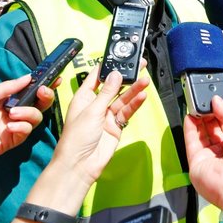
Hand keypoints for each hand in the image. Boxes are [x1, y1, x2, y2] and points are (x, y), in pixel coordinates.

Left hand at [0, 75, 53, 178]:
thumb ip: (7, 88)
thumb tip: (28, 77)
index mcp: (5, 100)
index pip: (29, 91)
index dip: (43, 84)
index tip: (55, 78)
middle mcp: (12, 113)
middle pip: (38, 104)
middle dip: (45, 97)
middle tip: (43, 92)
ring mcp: (12, 128)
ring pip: (35, 118)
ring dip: (29, 113)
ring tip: (13, 114)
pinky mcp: (10, 142)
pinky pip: (25, 133)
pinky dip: (22, 127)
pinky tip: (10, 127)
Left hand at [50, 67, 148, 190]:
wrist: (80, 165)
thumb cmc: (77, 138)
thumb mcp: (92, 111)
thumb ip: (107, 92)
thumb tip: (116, 74)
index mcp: (84, 97)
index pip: (96, 77)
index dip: (108, 67)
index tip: (120, 57)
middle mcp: (95, 104)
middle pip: (113, 86)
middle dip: (126, 77)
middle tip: (140, 65)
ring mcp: (106, 116)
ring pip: (122, 99)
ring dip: (133, 90)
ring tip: (145, 80)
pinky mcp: (115, 126)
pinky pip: (127, 112)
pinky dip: (134, 104)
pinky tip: (142, 96)